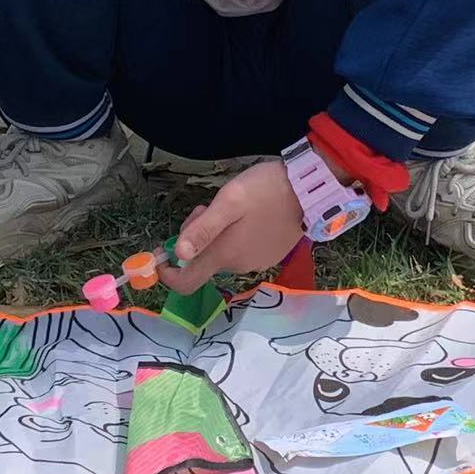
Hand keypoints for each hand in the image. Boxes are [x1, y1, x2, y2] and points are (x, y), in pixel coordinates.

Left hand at [160, 160, 304, 291]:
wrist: (312, 190)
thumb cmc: (266, 191)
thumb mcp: (230, 201)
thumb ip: (203, 228)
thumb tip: (178, 253)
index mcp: (224, 255)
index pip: (186, 283)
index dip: (167, 273)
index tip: (162, 251)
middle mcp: (238, 266)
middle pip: (202, 261)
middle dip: (196, 237)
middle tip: (206, 207)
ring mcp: (256, 262)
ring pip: (222, 253)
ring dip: (216, 234)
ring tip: (232, 206)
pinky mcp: (270, 254)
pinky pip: (241, 250)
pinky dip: (235, 235)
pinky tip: (249, 214)